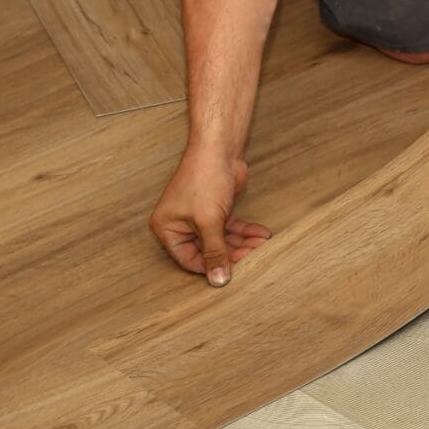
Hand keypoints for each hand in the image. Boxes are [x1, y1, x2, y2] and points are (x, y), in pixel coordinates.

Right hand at [149, 147, 271, 285]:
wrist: (219, 148)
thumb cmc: (204, 178)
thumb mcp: (209, 221)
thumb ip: (214, 252)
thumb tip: (217, 280)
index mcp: (167, 229)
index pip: (189, 260)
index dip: (211, 266)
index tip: (233, 271)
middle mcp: (180, 225)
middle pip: (207, 251)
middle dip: (232, 253)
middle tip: (252, 255)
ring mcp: (199, 218)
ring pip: (222, 241)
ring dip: (242, 244)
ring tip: (260, 245)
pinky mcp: (215, 211)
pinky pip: (230, 229)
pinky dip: (245, 232)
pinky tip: (261, 235)